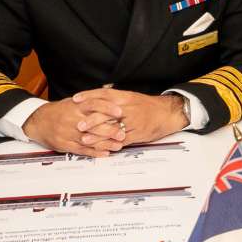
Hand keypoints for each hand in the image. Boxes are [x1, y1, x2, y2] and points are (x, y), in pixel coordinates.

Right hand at [21, 98, 125, 156]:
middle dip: (110, 129)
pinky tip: (105, 153)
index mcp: (75, 106)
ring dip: (105, 143)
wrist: (38, 121)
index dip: (107, 108)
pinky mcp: (65, 144)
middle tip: (123, 133)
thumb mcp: (72, 102)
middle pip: (93, 124)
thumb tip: (110, 95)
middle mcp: (72, 119)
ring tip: (118, 146)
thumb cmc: (59, 111)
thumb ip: (89, 101)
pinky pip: (81, 150)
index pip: (93, 104)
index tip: (119, 111)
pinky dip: (94, 152)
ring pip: (89, 139)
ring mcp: (68, 133)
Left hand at [71, 87, 186, 145]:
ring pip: (112, 129)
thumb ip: (115, 97)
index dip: (89, 96)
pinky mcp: (136, 134)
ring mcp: (132, 122)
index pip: (104, 94)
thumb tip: (98, 96)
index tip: (75, 99)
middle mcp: (127, 108)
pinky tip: (100, 147)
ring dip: (97, 135)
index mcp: (125, 97)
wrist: (166, 113)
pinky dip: (109, 144)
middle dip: (90, 119)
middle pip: (106, 113)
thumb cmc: (147, 106)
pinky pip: (120, 140)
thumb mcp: (131, 97)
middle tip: (78, 124)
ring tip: (84, 138)